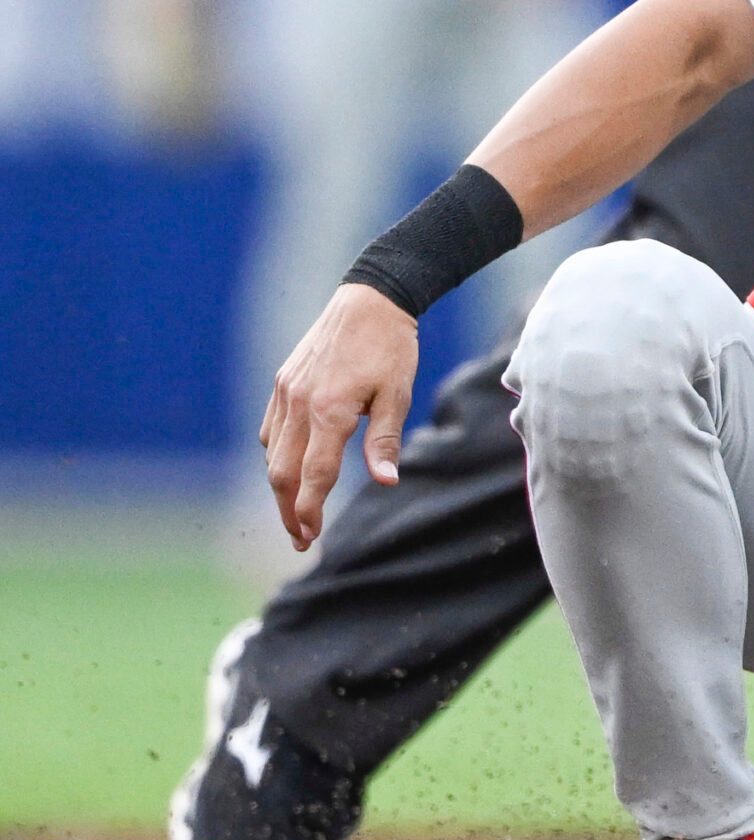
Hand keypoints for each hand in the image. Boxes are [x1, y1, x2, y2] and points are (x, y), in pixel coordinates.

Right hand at [260, 284, 417, 550]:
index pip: (314, 475)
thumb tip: (384, 482)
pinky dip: (276, 456)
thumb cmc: (390, 348)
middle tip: (301, 538)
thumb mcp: (396, 394)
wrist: (369, 301)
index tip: (312, 537)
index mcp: (330, 411)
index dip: (311, 510)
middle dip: (289, 510)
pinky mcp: (282, 383)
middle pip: (281, 472)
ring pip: (271, 453)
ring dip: (280, 487)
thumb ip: (384, 440)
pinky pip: (270, 429)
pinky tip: (289, 470)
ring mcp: (285, 392)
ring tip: (295, 513)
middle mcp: (299, 404)